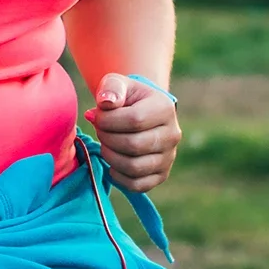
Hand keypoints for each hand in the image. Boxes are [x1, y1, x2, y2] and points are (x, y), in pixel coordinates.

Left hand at [84, 74, 179, 191]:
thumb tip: (106, 103)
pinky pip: (137, 185)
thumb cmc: (126, 97)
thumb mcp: (118, 84)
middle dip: (107, 138)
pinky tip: (112, 162)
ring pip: (134, 167)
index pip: (134, 120)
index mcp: (165, 108)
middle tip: (100, 130)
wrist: (140, 112)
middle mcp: (172, 135)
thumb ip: (111, 87)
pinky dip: (118, 176)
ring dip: (110, 157)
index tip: (95, 115)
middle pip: (133, 145)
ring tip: (105, 144)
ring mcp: (169, 157)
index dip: (107, 121)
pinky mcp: (161, 175)